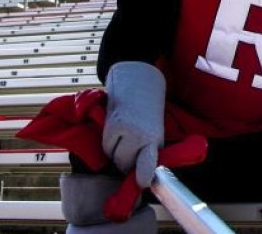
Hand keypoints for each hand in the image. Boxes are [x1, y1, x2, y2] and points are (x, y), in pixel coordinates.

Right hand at [102, 62, 165, 187]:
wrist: (138, 78)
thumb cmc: (148, 107)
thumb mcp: (154, 128)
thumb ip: (147, 146)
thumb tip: (136, 168)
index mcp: (155, 138)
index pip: (148, 161)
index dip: (144, 174)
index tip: (143, 183)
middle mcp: (140, 136)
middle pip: (126, 165)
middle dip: (126, 162)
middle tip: (131, 147)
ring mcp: (124, 130)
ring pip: (114, 157)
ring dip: (116, 152)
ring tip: (124, 135)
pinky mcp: (111, 124)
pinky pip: (106, 146)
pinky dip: (109, 143)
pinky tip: (116, 129)